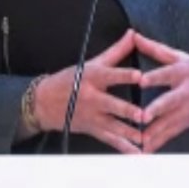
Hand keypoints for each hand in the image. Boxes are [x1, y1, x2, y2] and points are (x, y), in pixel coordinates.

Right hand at [32, 29, 144, 153]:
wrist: (43, 102)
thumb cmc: (70, 79)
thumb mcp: (92, 62)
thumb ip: (116, 50)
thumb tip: (133, 34)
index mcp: (93, 77)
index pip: (111, 75)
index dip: (125, 75)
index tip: (139, 76)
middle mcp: (92, 97)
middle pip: (112, 104)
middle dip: (127, 111)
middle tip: (143, 115)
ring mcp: (92, 116)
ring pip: (113, 126)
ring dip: (129, 133)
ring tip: (144, 139)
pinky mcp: (92, 129)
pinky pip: (110, 140)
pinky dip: (123, 147)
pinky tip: (136, 153)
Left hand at [134, 32, 188, 152]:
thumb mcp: (183, 57)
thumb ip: (156, 49)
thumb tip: (135, 36)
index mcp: (184, 71)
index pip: (168, 73)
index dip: (155, 77)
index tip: (141, 81)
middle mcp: (186, 91)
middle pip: (170, 101)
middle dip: (157, 109)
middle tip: (143, 116)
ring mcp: (187, 110)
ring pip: (169, 122)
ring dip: (153, 133)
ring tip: (138, 141)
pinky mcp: (187, 123)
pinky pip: (170, 135)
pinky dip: (157, 143)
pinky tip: (144, 151)